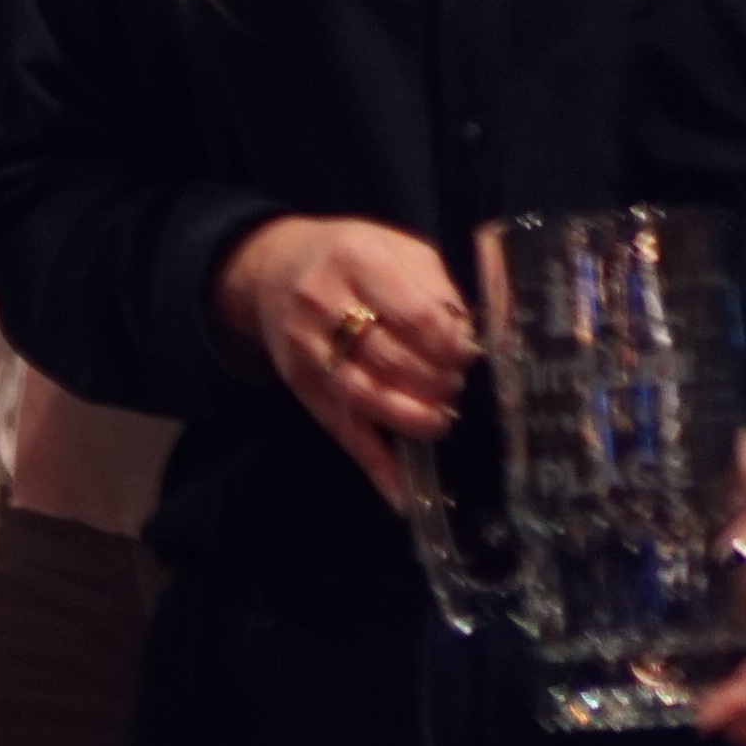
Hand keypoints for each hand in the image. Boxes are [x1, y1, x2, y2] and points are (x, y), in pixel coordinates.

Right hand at [214, 212, 474, 509]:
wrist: (271, 268)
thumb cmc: (353, 258)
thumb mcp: (398, 249)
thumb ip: (439, 288)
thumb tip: (474, 342)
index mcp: (358, 259)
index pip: (417, 315)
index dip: (452, 345)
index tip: (468, 354)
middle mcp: (323, 302)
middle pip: (392, 358)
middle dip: (437, 381)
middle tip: (454, 386)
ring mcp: (306, 347)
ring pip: (364, 395)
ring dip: (411, 418)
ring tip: (439, 420)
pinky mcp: (299, 384)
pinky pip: (340, 428)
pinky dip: (375, 465)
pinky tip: (405, 495)